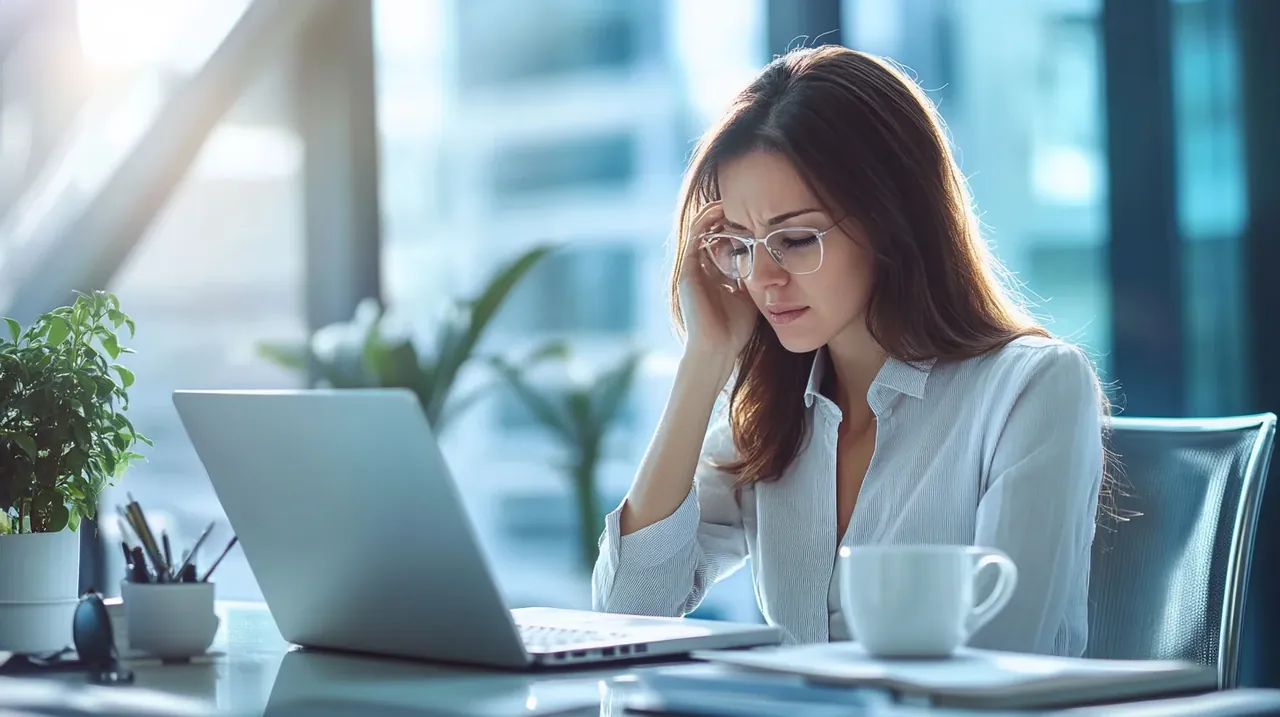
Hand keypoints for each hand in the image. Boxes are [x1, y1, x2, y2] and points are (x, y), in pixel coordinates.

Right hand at [677, 201, 758, 366]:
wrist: (719, 349)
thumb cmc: (735, 329)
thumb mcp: (751, 294)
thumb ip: (755, 276)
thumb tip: (773, 258)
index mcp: (713, 272)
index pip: (722, 237)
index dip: (736, 222)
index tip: (756, 210)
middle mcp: (699, 267)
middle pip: (710, 229)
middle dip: (727, 212)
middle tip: (746, 198)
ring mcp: (690, 268)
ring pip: (699, 228)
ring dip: (715, 212)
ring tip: (734, 200)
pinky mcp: (686, 271)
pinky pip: (694, 237)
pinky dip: (706, 222)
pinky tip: (723, 213)